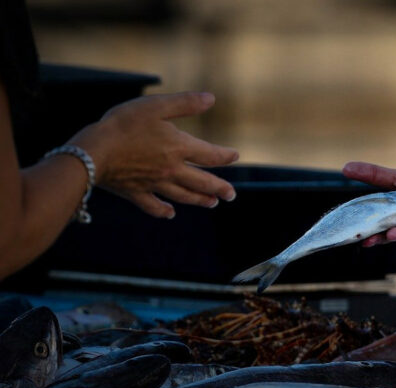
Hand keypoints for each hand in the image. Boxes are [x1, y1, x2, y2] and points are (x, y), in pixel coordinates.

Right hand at [69, 92, 238, 217]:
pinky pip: (153, 206)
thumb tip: (211, 98)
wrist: (93, 151)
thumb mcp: (156, 106)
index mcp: (179, 148)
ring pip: (183, 196)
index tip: (235, 156)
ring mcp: (154, 184)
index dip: (225, 155)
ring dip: (200, 200)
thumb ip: (185, 103)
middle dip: (220, 188)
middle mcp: (171, 170)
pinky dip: (163, 210)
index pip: (210, 155)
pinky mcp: (136, 193)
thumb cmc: (123, 124)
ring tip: (212, 203)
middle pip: (202, 182)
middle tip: (231, 195)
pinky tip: (170, 213)